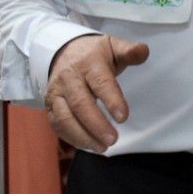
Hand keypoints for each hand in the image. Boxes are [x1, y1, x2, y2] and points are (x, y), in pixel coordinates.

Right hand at [45, 34, 148, 151]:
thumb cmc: (95, 53)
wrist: (64, 51)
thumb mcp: (113, 46)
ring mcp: (56, 92)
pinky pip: (57, 124)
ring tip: (102, 147)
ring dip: (83, 136)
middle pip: (80, 104)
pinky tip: (88, 145)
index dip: (112, 100)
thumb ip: (129, 51)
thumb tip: (143, 51)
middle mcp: (69, 78)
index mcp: (89, 62)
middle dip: (96, 124)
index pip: (100, 83)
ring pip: (64, 117)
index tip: (123, 118)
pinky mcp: (49, 105)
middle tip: (113, 140)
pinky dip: (71, 137)